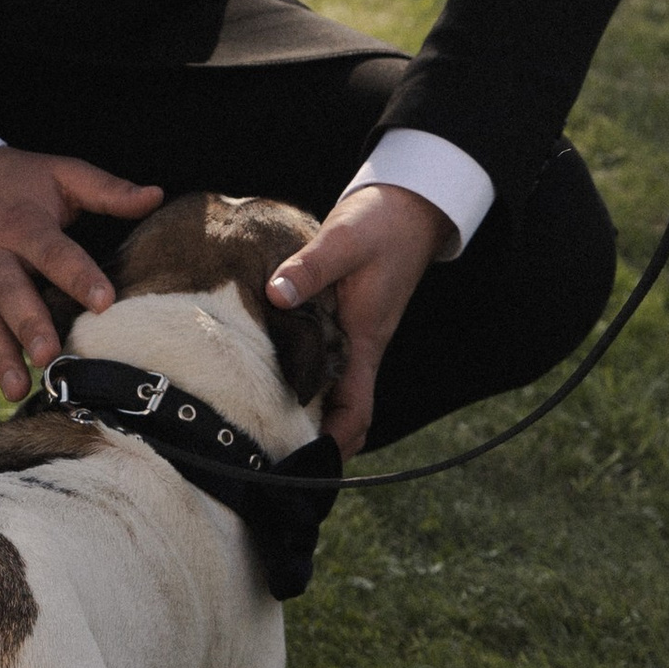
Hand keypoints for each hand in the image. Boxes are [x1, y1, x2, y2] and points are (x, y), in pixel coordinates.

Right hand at [0, 147, 163, 402]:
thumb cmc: (16, 182)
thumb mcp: (60, 174)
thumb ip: (106, 189)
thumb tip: (155, 196)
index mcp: (22, 223)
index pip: (52, 251)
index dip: (78, 276)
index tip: (104, 303)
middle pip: (9, 292)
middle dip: (28, 326)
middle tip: (49, 356)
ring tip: (16, 388)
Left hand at [263, 182, 451, 457]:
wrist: (410, 206)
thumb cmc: (382, 223)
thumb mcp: (344, 240)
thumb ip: (310, 268)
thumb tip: (276, 294)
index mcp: (365, 338)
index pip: (356, 409)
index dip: (334, 442)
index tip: (301, 461)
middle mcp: (361, 346)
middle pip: (341, 411)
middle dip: (311, 437)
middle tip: (264, 452)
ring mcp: (355, 336)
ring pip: (332, 389)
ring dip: (305, 409)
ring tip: (257, 421)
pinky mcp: (345, 321)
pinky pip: (324, 362)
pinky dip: (302, 376)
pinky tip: (266, 370)